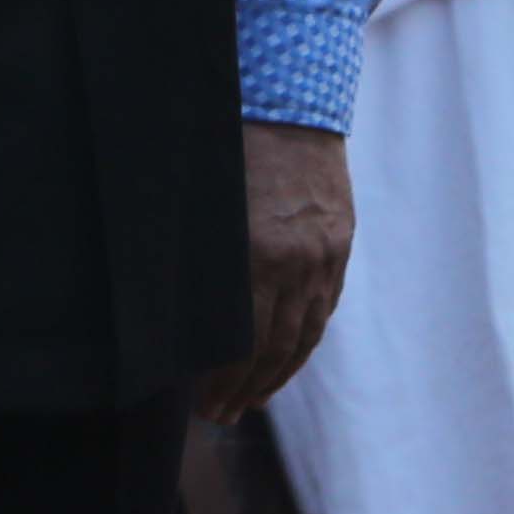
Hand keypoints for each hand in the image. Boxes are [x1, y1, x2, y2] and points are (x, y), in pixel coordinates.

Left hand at [194, 120, 356, 420]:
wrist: (289, 96)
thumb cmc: (225, 142)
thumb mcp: (198, 202)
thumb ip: (195, 264)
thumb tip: (173, 321)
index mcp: (256, 254)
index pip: (241, 343)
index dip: (222, 382)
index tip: (201, 406)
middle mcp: (297, 261)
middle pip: (274, 348)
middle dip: (245, 389)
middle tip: (219, 417)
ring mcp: (324, 253)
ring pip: (304, 334)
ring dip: (276, 376)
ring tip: (250, 402)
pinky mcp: (340, 241)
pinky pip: (325, 307)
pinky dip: (304, 342)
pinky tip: (286, 361)